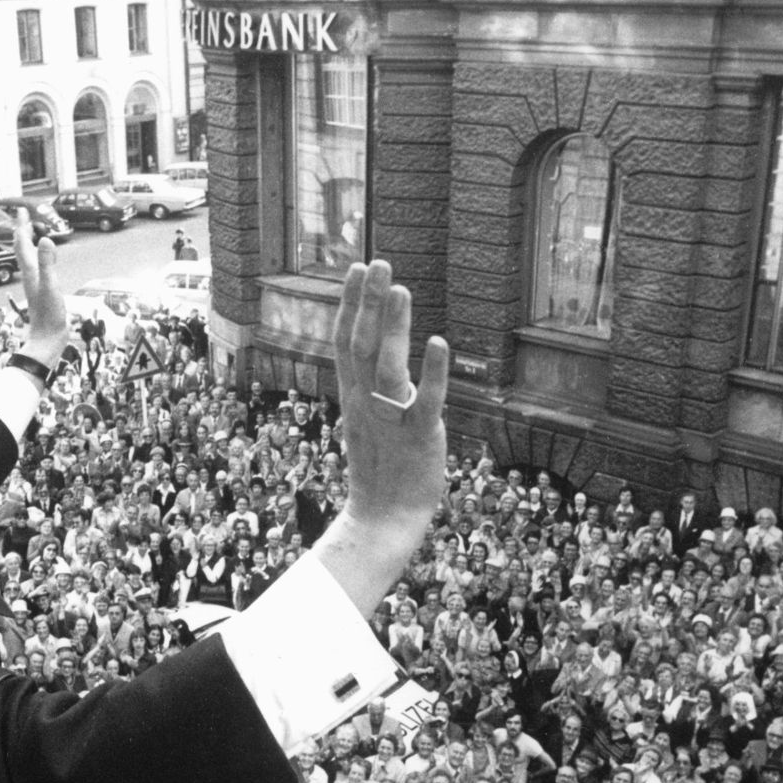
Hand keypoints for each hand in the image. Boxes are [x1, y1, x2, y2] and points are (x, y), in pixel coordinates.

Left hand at [11, 211, 66, 368]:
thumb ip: (47, 262)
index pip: (22, 243)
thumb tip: (44, 239)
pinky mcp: (43, 291)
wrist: (48, 339)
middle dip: (23, 231)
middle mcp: (30, 275)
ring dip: (30, 244)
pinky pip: (39, 268)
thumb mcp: (51, 285)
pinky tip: (45, 261)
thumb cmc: (49, 315)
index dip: (22, 226)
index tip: (21, 210)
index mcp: (30, 271)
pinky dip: (41, 258)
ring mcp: (36, 283)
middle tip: (24, 216)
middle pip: (23, 249)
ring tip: (33, 234)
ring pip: (30, 258)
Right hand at [312, 262, 447, 611]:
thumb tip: (377, 358)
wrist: (384, 520)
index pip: (345, 343)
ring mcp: (390, 420)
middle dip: (368, 303)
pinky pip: (424, 402)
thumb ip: (371, 389)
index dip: (351, 305)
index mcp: (353, 398)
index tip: (357, 270)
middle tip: (378, 262)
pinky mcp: (419, 438)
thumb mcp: (368, 422)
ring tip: (401, 288)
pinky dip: (431, 372)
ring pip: (386, 367)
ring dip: (393, 326)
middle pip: (360, 346)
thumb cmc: (382, 471)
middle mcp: (366, 404)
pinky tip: (437, 342)